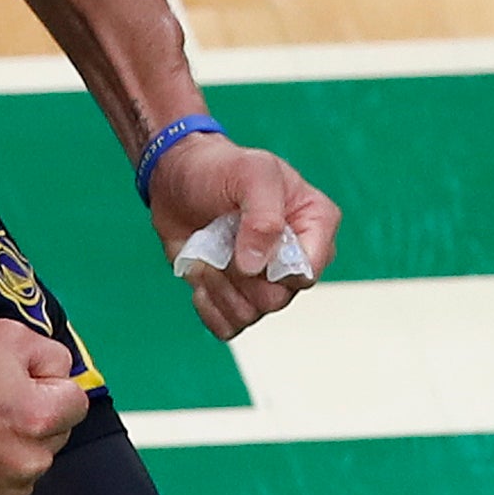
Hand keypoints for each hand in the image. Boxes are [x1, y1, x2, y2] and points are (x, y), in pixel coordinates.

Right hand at [0, 319, 91, 494]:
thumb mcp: (7, 335)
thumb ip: (49, 353)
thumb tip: (61, 375)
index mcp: (41, 417)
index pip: (76, 401)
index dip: (48, 384)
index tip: (18, 381)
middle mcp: (31, 461)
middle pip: (56, 434)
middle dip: (35, 416)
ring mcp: (9, 490)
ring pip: (32, 463)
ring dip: (16, 447)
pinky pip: (8, 490)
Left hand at [146, 135, 340, 339]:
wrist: (178, 178)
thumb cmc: (221, 168)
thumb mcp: (250, 173)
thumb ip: (263, 216)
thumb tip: (257, 267)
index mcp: (314, 225)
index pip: (307, 271)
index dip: (272, 264)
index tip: (245, 235)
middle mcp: (294, 259)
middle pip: (277, 298)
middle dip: (239, 274)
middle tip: (219, 240)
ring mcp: (264, 281)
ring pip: (250, 314)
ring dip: (218, 286)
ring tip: (207, 253)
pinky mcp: (235, 297)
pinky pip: (227, 326)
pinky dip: (207, 305)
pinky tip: (201, 275)